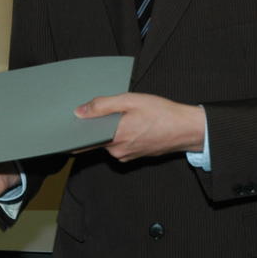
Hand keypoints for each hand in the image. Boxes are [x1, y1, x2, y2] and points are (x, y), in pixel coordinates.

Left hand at [74, 92, 203, 163]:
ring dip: (111, 129)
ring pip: (109, 141)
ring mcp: (126, 156)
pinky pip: (119, 145)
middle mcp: (117, 151)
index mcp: (114, 137)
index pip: (84, 139)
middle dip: (97, 125)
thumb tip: (80, 112)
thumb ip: (102, 105)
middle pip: (96, 138)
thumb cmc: (161, 113)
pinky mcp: (134, 156)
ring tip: (125, 115)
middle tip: (105, 110)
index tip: (71, 123)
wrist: (186, 129)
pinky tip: (132, 124)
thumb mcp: (130, 101)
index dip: (77, 130)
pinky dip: (121, 135)